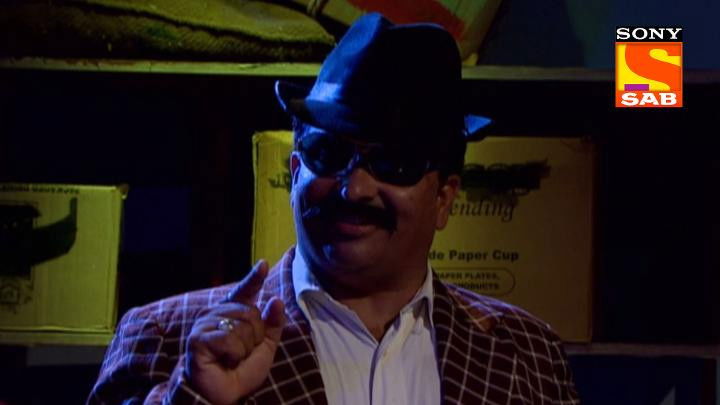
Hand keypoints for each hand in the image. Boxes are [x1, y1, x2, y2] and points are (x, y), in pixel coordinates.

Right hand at [185, 260, 285, 404]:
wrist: (222, 395)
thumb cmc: (239, 372)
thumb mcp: (264, 347)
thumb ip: (271, 325)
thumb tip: (276, 300)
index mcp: (231, 314)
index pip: (244, 292)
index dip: (254, 278)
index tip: (263, 264)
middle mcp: (216, 313)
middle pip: (251, 312)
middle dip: (254, 337)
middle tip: (242, 354)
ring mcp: (205, 324)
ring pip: (241, 325)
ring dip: (244, 348)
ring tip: (232, 358)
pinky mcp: (198, 337)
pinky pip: (230, 338)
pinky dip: (234, 354)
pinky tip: (223, 360)